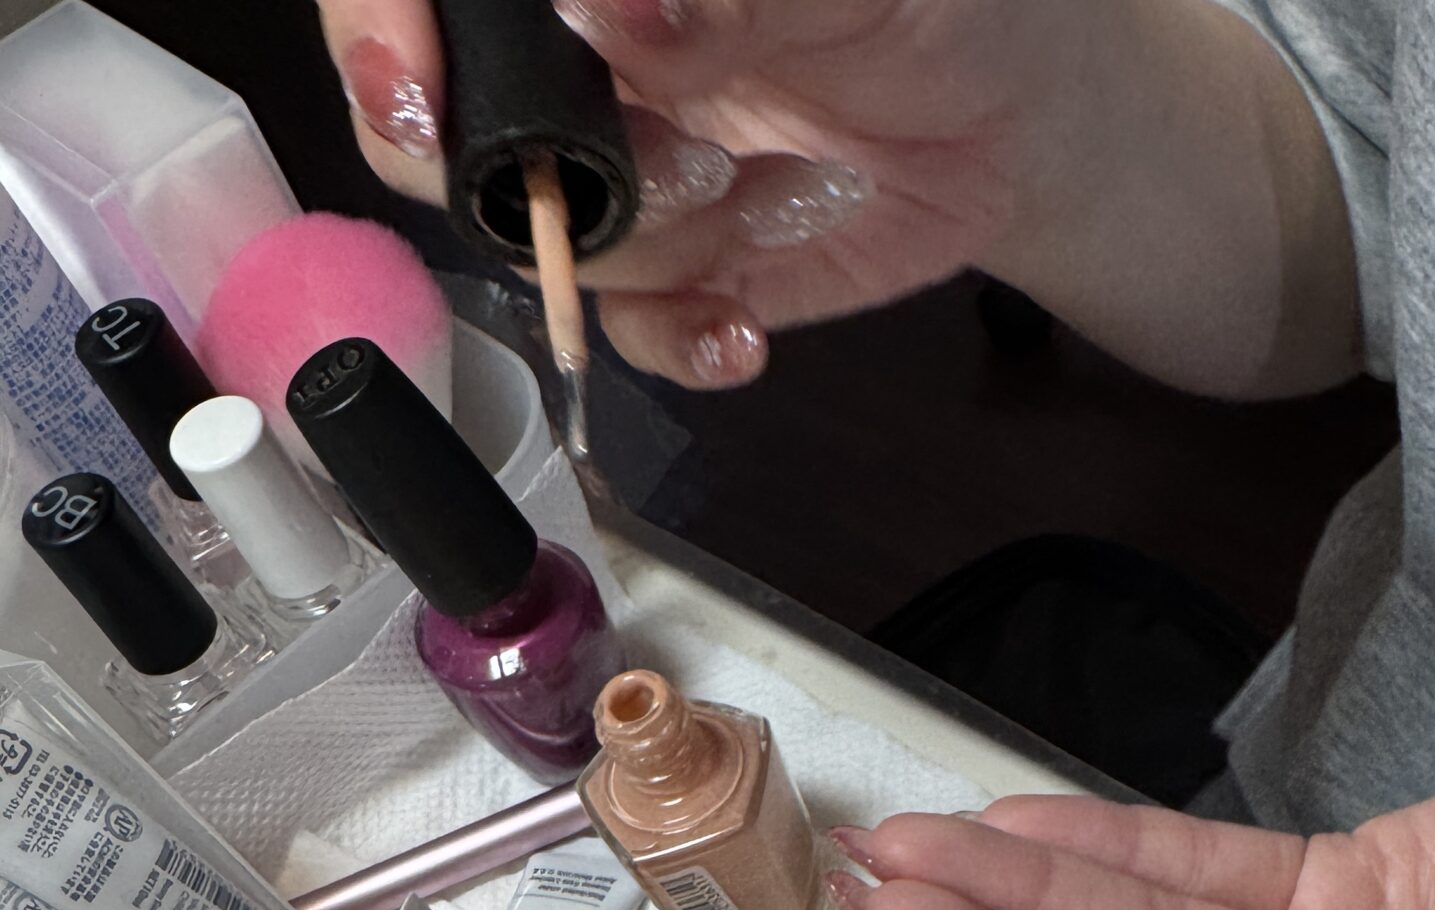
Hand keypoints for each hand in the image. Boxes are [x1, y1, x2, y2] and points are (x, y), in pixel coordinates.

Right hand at [314, 0, 1352, 394]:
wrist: (1038, 109)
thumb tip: (607, 3)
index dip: (386, 30)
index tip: (417, 89)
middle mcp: (584, 53)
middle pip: (438, 121)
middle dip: (502, 173)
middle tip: (600, 180)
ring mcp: (629, 165)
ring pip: (546, 236)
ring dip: (642, 239)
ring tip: (744, 195)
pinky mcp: (690, 266)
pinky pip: (635, 328)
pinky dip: (683, 340)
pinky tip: (743, 328)